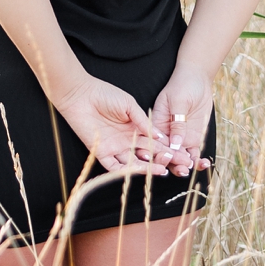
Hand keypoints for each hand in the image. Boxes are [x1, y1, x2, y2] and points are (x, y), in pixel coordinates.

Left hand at [54, 76, 170, 174]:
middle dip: (164, 160)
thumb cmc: (104, 94)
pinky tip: (140, 171)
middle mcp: (127, 140)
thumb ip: (143, 121)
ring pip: (134, 163)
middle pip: (148, 155)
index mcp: (135, 128)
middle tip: (181, 165)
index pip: (155, 142)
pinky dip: (127, 171)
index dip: (169, 148)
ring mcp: (115, 148)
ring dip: (148, 168)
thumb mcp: (129, 105)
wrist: (80, 94)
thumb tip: (160, 137)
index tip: (184, 154)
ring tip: (163, 170)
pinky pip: (115, 166)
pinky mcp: (102, 153)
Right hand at [151, 59, 213, 177]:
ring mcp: (180, 138)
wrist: (198, 78)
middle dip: (173, 163)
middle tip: (182, 168)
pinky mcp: (192, 139)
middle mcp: (166, 134)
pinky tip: (204, 164)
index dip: (158, 153)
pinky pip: (194, 154)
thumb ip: (177, 122)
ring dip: (185, 165)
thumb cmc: (183, 84)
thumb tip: (174, 143)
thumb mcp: (178, 101)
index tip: (166, 159)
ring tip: (192, 167)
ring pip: (180, 158)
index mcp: (156, 124)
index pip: (155, 142)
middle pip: (166, 153)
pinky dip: (198, 161)